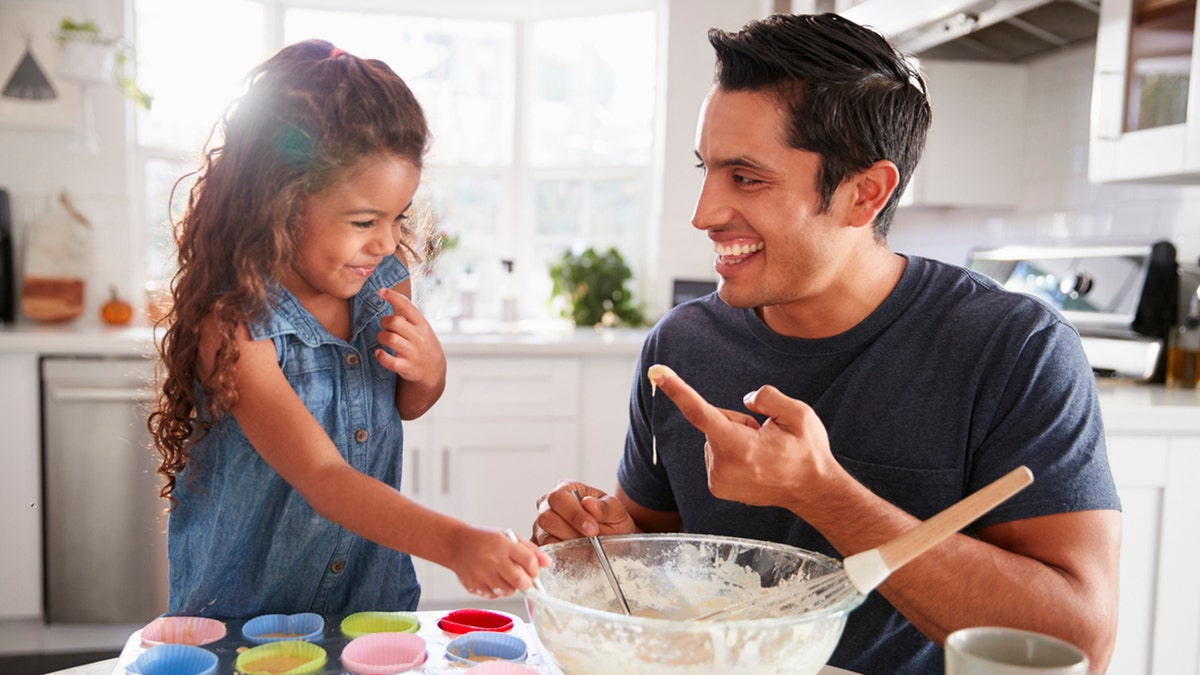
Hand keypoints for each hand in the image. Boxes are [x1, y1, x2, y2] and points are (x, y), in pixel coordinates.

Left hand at [375, 286, 445, 389]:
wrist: (434, 371)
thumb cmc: (423, 344)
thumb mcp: (421, 327)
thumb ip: (407, 313)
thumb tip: (389, 294)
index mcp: (422, 324)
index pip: (407, 306)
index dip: (393, 297)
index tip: (381, 291)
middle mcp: (418, 337)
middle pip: (394, 322)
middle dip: (384, 322)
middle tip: (384, 325)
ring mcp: (413, 353)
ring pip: (390, 339)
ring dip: (381, 337)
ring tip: (383, 338)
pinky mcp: (406, 367)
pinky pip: (389, 361)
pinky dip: (381, 356)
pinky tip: (379, 353)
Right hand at [451, 527, 549, 599]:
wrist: (456, 545)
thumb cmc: (484, 540)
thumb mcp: (508, 537)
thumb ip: (530, 550)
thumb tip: (547, 563)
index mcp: (503, 545)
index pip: (529, 561)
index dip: (535, 569)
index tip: (533, 569)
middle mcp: (493, 560)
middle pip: (521, 581)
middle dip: (527, 582)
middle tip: (524, 578)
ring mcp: (482, 575)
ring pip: (508, 591)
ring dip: (511, 586)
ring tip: (504, 575)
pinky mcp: (474, 586)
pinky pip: (494, 595)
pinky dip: (497, 590)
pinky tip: (492, 578)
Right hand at [533, 480, 636, 543]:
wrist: (612, 538)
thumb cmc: (611, 520)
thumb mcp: (617, 511)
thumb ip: (606, 506)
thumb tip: (588, 503)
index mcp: (566, 488)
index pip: (558, 497)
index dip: (574, 514)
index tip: (593, 529)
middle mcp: (548, 504)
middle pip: (546, 517)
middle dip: (570, 531)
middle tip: (591, 539)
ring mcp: (542, 525)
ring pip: (544, 536)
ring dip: (567, 544)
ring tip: (585, 546)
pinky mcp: (541, 543)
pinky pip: (545, 551)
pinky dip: (561, 555)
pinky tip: (576, 553)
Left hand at [648, 364, 840, 509]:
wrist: (812, 492)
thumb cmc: (808, 452)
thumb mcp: (800, 415)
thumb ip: (768, 398)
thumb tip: (745, 401)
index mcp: (740, 448)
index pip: (700, 413)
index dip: (677, 390)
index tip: (657, 372)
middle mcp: (723, 467)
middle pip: (714, 422)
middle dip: (736, 421)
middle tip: (767, 436)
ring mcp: (717, 480)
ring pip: (715, 438)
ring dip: (735, 439)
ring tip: (764, 453)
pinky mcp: (716, 487)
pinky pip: (716, 454)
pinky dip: (733, 453)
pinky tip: (755, 463)